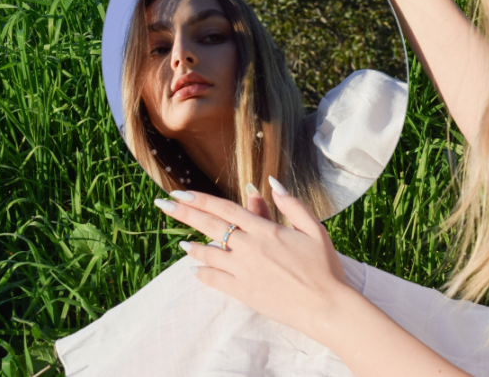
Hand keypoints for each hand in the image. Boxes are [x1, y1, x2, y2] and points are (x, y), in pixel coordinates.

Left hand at [154, 179, 351, 340]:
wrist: (325, 306)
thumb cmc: (324, 266)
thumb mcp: (313, 228)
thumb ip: (291, 204)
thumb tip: (270, 182)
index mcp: (265, 230)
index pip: (225, 209)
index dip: (200, 200)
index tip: (179, 193)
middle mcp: (250, 248)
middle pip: (210, 226)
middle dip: (183, 214)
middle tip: (163, 205)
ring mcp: (244, 272)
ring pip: (209, 254)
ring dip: (193, 246)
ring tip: (182, 243)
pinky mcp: (243, 292)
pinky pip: (215, 280)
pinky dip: (203, 273)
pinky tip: (196, 270)